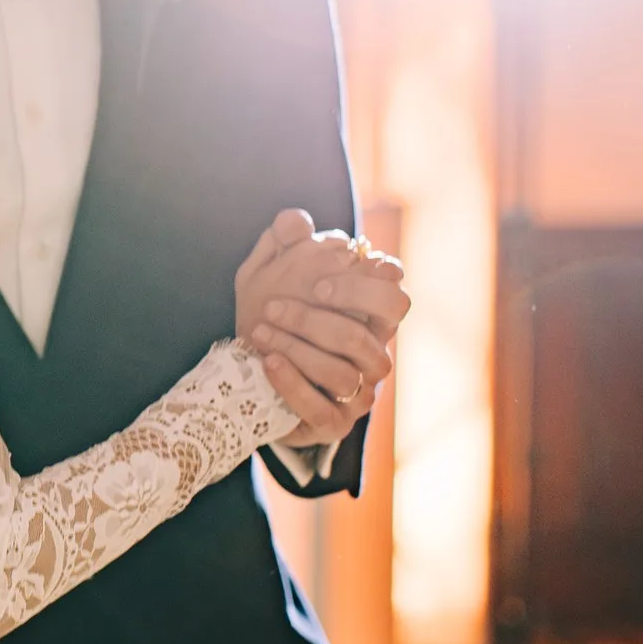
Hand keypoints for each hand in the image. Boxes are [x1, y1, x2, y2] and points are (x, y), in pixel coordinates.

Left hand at [233, 210, 409, 447]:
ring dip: (297, 349)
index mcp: (370, 318)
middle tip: (271, 307)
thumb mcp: (266, 275)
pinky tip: (268, 362)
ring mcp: (359, 393)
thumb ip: (283, 244)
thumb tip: (296, 220)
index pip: (396, 300)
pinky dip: (292, 383)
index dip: (365, 290)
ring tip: (259, 332)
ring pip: (345, 371)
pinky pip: (322, 407)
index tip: (319, 284)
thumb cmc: (269, 318)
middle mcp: (373, 355)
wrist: (247, 379)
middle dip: (316, 320)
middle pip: (368, 338)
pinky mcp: (334, 423)